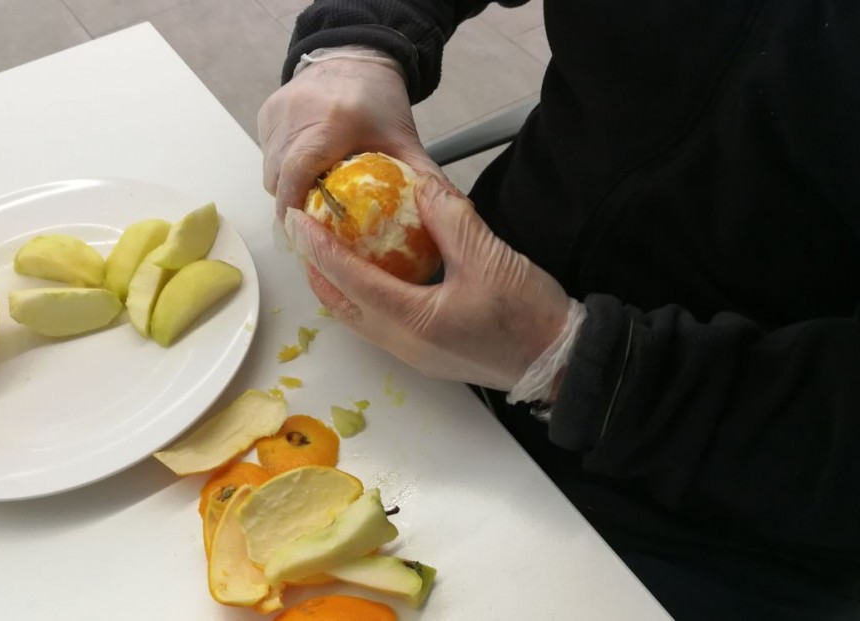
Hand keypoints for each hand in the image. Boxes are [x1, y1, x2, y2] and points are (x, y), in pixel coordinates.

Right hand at [258, 57, 440, 218]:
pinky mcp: (268, 111)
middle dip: (290, 203)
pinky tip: (303, 166)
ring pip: (269, 167)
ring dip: (285, 186)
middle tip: (309, 223)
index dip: (293, 207)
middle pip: (278, 176)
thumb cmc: (381, 102)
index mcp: (333, 122)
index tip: (301, 233)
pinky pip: (267, 152)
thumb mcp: (404, 139)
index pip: (298, 172)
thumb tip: (440, 220)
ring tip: (309, 195)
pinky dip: (280, 167)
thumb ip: (422, 179)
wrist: (357, 55)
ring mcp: (278, 112)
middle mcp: (298, 115)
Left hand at [283, 173, 572, 390]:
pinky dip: (363, 296)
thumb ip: (450, 218)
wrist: (560, 362)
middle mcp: (404, 343)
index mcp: (413, 321)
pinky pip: (380, 322)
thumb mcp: (489, 257)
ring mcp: (414, 353)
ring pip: (359, 318)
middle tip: (306, 234)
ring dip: (339, 286)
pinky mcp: (428, 353)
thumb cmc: (528, 317)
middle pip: (343, 306)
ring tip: (329, 251)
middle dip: (318, 270)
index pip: (351, 279)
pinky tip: (372, 273)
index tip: (299, 220)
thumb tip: (421, 187)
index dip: (321, 248)